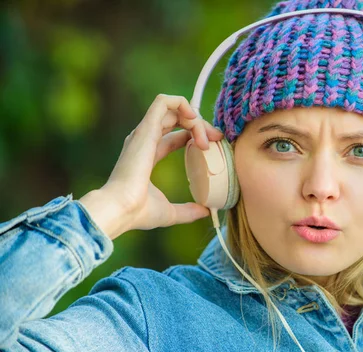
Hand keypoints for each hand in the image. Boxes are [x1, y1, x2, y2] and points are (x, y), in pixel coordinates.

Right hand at [80, 94, 222, 239]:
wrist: (121, 209)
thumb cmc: (138, 212)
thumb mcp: (170, 212)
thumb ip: (187, 211)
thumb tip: (205, 212)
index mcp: (147, 154)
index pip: (175, 136)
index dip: (196, 135)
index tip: (214, 145)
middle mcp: (144, 139)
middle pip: (177, 119)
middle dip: (200, 124)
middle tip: (216, 139)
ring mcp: (144, 132)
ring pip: (173, 108)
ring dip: (195, 118)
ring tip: (207, 137)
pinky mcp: (145, 129)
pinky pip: (164, 102)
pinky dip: (183, 104)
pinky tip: (195, 119)